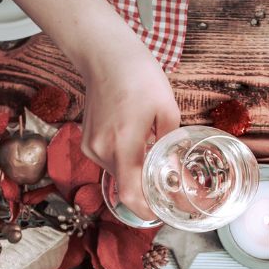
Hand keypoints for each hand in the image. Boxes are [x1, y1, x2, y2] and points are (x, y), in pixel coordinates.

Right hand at [79, 48, 179, 221]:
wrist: (106, 56)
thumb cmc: (139, 77)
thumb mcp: (168, 111)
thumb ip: (172, 147)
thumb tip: (182, 174)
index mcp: (124, 143)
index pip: (130, 193)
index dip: (145, 210)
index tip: (160, 213)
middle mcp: (102, 149)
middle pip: (125, 186)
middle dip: (145, 191)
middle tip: (167, 187)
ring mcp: (91, 146)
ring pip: (117, 174)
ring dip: (135, 173)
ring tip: (153, 160)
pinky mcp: (87, 140)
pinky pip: (108, 161)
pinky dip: (123, 161)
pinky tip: (137, 146)